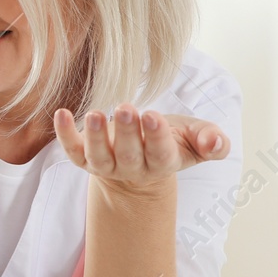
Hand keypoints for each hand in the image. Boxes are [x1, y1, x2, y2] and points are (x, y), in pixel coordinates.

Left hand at [54, 104, 228, 192]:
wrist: (140, 162)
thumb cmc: (172, 141)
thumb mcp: (197, 138)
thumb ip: (212, 141)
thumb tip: (216, 142)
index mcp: (162, 162)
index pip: (161, 154)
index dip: (157, 137)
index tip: (153, 116)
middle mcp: (133, 168)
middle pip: (129, 155)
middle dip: (128, 133)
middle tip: (126, 108)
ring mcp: (107, 165)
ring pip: (99, 157)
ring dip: (95, 137)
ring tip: (95, 115)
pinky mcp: (85, 159)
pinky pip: (73, 151)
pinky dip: (64, 135)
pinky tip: (61, 114)